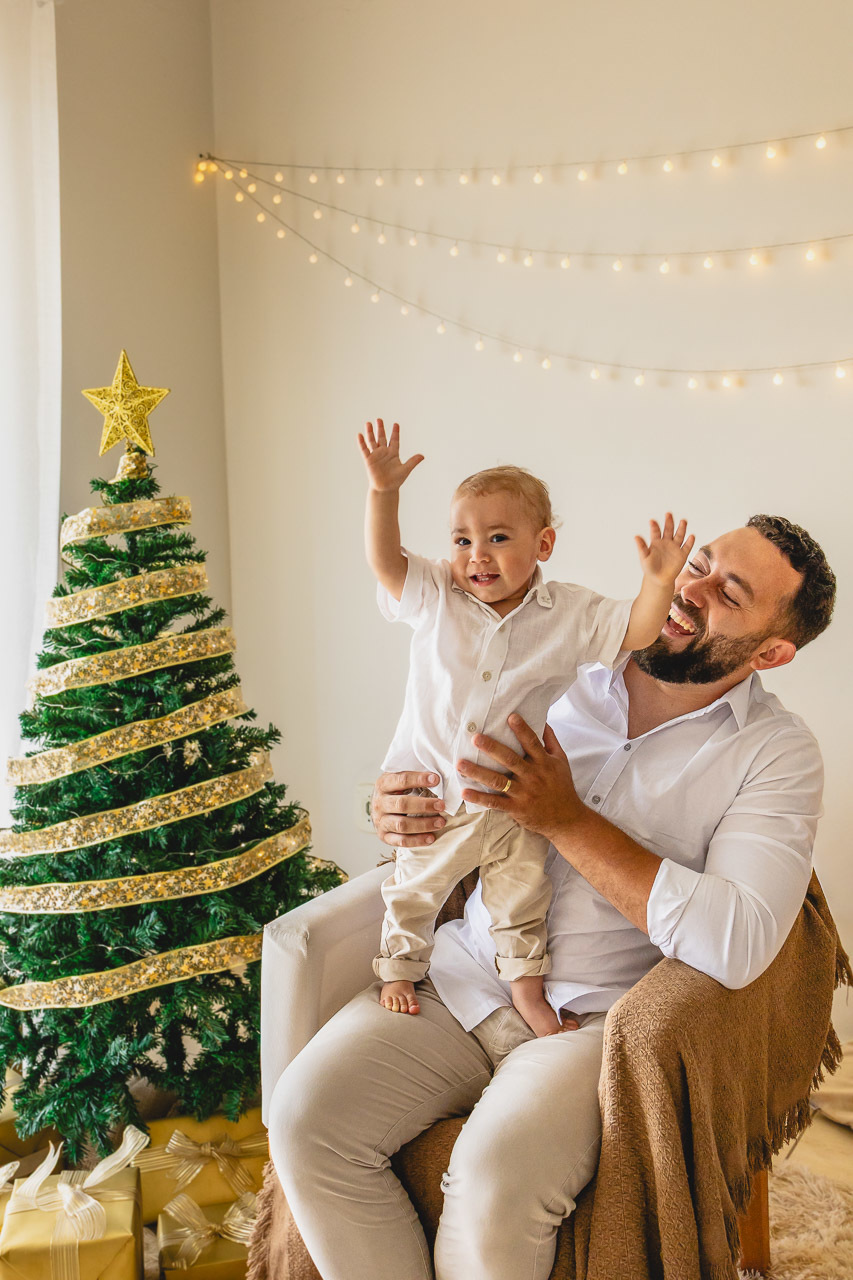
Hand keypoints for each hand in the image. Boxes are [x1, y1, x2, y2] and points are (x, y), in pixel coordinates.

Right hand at [357, 419, 423, 491]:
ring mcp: (376, 455)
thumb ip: (413, 461)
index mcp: (393, 453)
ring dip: (370, 432)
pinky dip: (362, 442)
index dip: (395, 432)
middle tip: (379, 419)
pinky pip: (364, 450)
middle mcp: (384, 452)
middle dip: (380, 428)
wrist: (385, 489)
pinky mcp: (369, 460)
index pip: (394, 440)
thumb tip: (422, 456)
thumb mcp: (406, 469)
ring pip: (372, 441)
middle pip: (382, 437)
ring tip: (368, 423)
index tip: (396, 424)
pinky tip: (359, 435)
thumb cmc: (396, 480)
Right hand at [371, 771, 446, 847]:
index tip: (436, 780)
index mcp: (383, 784)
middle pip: (402, 804)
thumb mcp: (398, 779)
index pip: (401, 780)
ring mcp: (381, 821)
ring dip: (423, 824)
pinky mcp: (384, 836)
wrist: (378, 808)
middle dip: (424, 805)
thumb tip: (436, 775)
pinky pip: (401, 840)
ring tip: (440, 822)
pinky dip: (417, 840)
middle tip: (441, 805)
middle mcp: (380, 803)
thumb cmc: (394, 792)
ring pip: (402, 824)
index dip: (419, 779)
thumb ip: (413, 775)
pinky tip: (431, 837)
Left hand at [457, 715, 590, 842]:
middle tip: (475, 737)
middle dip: (492, 748)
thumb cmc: (561, 786)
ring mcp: (523, 793)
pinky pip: (495, 803)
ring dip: (478, 772)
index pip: (532, 743)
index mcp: (543, 763)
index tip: (510, 717)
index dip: (522, 729)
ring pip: (498, 781)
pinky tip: (465, 792)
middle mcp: (532, 776)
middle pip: (510, 760)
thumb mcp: (561, 761)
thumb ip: (551, 741)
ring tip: (460, 764)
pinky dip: (480, 798)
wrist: (567, 819)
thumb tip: (543, 721)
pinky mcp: (516, 808)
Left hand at [635, 513, 693, 585]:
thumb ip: (642, 547)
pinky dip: (690, 542)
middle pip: (668, 529)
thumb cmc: (650, 568)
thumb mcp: (644, 557)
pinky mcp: (682, 555)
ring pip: (679, 535)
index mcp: (656, 542)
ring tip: (683, 521)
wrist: (659, 580)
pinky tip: (691, 536)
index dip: (654, 526)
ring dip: (681, 528)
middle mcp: (666, 542)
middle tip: (668, 514)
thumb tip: (636, 536)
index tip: (652, 521)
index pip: (656, 531)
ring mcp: (675, 548)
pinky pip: (687, 547)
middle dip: (669, 522)